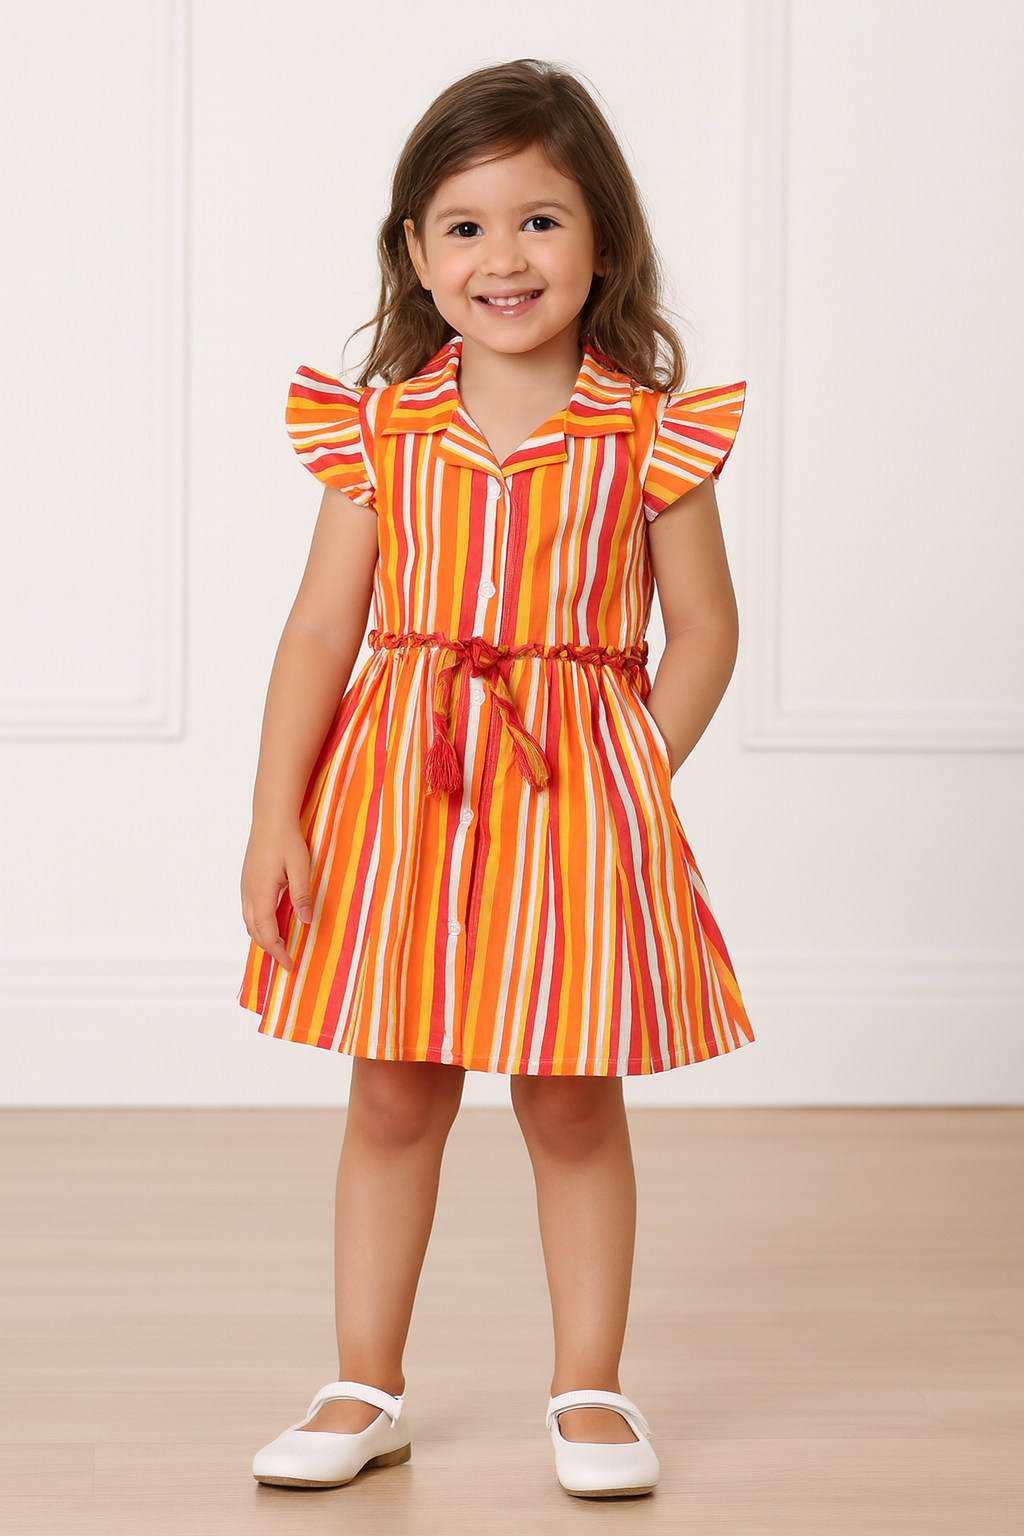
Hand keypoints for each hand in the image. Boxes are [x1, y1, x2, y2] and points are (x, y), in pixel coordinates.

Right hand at [241, 819, 312, 971]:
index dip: (278, 951)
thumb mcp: (301, 867)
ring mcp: (245, 887)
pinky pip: (248, 911)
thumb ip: (302, 896)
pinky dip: (258, 924)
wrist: (270, 817)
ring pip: (249, 922)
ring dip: (263, 937)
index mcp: (261, 893)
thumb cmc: (286, 839)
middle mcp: (249, 893)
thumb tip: (306, 921)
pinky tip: (272, 923)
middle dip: (270, 949)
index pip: (267, 933)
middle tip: (287, 960)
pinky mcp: (247, 881)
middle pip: (255, 932)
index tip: (289, 964)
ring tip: (280, 946)